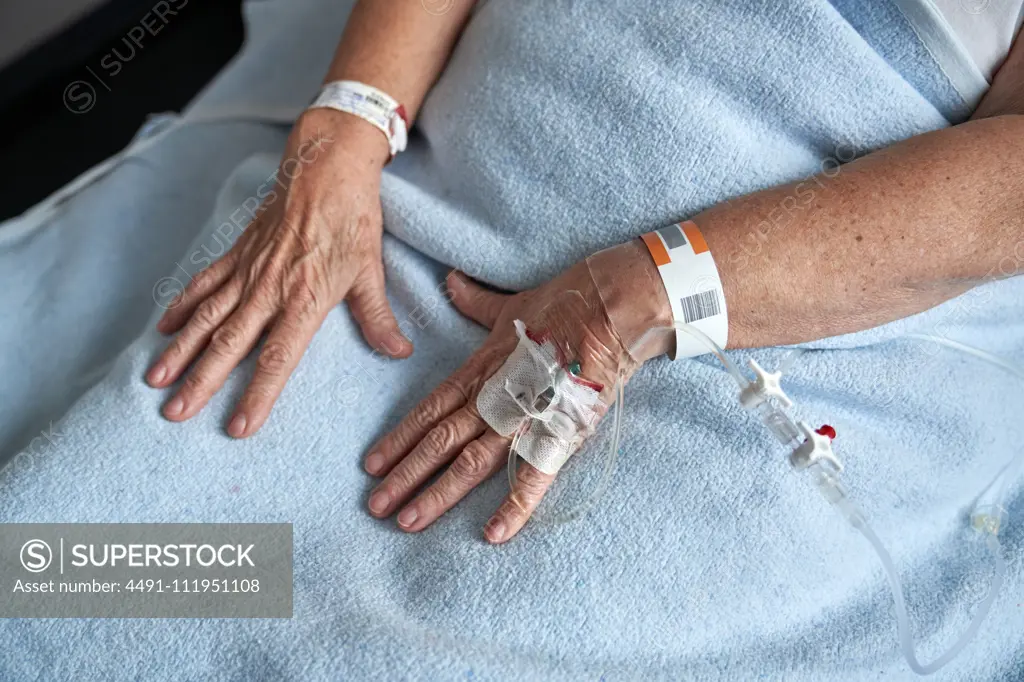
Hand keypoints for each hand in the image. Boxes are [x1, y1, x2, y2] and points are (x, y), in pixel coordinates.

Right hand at [146, 109, 411, 437]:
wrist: (326, 165)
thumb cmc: (353, 219)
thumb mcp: (370, 270)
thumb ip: (378, 317)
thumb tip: (398, 353)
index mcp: (306, 297)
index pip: (278, 357)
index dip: (258, 394)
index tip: (239, 427)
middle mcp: (270, 288)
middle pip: (230, 343)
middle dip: (201, 381)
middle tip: (175, 414)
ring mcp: (249, 269)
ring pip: (207, 316)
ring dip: (180, 350)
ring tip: (156, 380)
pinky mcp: (238, 252)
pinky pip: (204, 283)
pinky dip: (182, 306)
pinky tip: (163, 329)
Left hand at [364, 242, 671, 542]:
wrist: (611, 305)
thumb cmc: (563, 301)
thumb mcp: (510, 303)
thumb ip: (476, 302)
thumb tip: (451, 282)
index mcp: (481, 370)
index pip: (429, 410)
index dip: (399, 438)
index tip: (370, 465)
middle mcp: (494, 398)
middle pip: (438, 442)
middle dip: (405, 476)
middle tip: (375, 507)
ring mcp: (525, 416)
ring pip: (470, 462)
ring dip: (438, 494)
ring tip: (408, 522)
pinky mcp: (560, 431)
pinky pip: (534, 474)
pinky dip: (515, 505)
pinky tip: (494, 534)